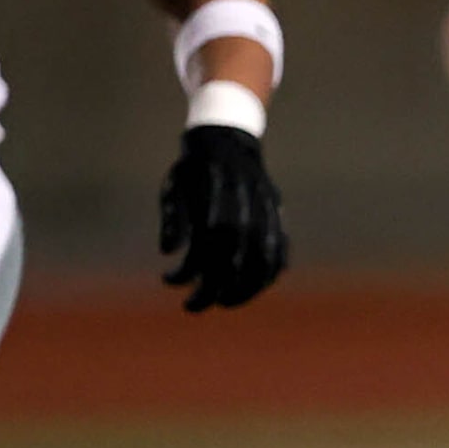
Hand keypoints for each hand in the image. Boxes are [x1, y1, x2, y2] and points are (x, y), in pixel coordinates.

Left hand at [160, 124, 287, 310]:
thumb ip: (173, 219)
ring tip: (225, 302)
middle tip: (194, 305)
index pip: (201, 248)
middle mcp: (244, 209)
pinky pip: (280, 253)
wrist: (230, 141)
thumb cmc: (195, 169)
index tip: (169, 282)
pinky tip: (253, 287)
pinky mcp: (278, 218)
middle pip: (231, 262)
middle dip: (212, 290)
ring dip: (244, 289)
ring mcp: (266, 214)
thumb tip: (168, 252)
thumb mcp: (174, 187)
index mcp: (214, 199)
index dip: (186, 272)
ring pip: (261, 262)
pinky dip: (269, 275)